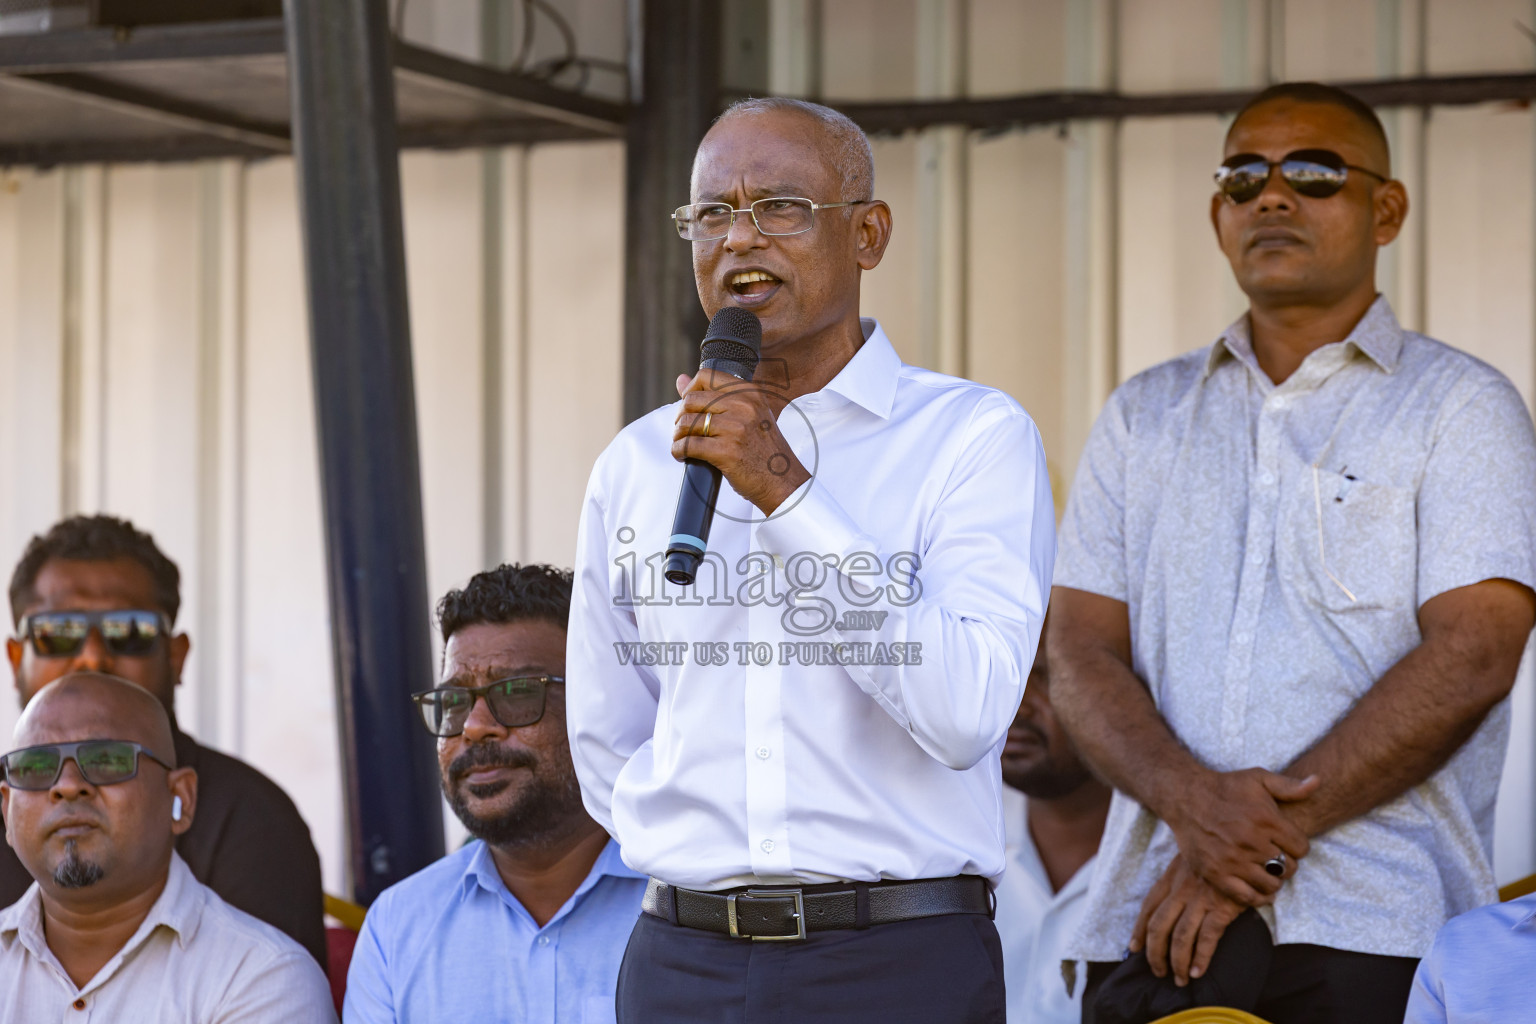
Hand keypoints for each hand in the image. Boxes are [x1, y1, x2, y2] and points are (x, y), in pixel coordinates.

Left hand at [672, 370, 809, 514]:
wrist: (783, 481)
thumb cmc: (764, 450)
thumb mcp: (749, 414)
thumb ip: (716, 395)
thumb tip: (680, 379)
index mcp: (749, 392)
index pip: (705, 376)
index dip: (689, 390)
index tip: (690, 407)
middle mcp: (744, 406)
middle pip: (691, 400)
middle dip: (681, 416)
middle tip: (685, 430)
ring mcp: (736, 428)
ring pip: (687, 423)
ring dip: (678, 435)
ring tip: (683, 443)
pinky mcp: (727, 451)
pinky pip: (688, 445)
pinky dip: (678, 450)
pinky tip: (683, 455)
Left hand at [1130, 855, 1245, 986]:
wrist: (1244, 841)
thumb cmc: (1219, 853)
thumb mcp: (1191, 860)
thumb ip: (1180, 880)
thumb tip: (1173, 904)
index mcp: (1171, 878)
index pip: (1148, 907)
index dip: (1139, 930)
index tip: (1134, 948)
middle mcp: (1181, 889)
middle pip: (1158, 927)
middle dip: (1155, 954)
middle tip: (1158, 971)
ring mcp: (1201, 899)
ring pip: (1180, 937)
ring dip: (1177, 962)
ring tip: (1179, 979)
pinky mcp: (1223, 907)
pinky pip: (1207, 938)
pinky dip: (1200, 958)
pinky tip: (1197, 972)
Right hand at [1166, 767, 1317, 904]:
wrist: (1186, 796)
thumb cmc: (1225, 787)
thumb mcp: (1258, 778)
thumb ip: (1289, 785)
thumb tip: (1318, 782)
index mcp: (1266, 820)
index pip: (1301, 848)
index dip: (1297, 846)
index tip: (1285, 842)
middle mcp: (1251, 841)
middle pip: (1289, 868)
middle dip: (1286, 863)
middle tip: (1274, 856)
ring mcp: (1233, 860)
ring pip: (1271, 884)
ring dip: (1272, 879)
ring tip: (1265, 869)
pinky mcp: (1216, 873)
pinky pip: (1247, 896)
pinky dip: (1257, 897)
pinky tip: (1257, 888)